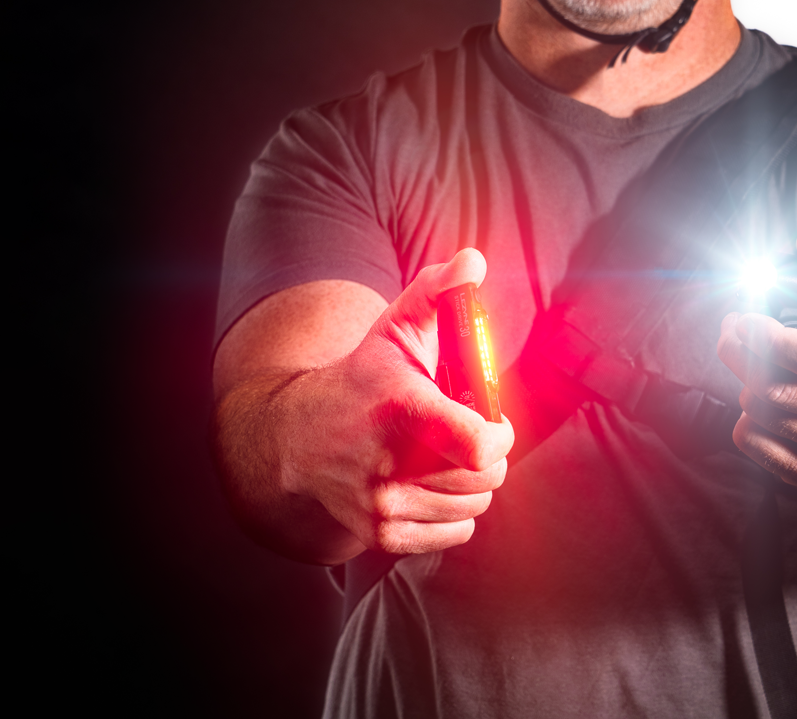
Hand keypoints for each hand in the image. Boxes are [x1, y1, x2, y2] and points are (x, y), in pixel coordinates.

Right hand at [275, 249, 515, 554]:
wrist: (297, 442)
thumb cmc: (363, 381)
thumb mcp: (394, 329)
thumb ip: (438, 291)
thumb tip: (474, 260)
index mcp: (401, 408)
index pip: (478, 445)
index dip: (499, 435)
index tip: (489, 420)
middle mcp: (388, 464)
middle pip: (486, 476)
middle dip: (487, 455)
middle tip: (466, 435)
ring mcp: (383, 505)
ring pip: (474, 505)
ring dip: (471, 482)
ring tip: (445, 458)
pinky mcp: (382, 536)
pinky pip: (456, 532)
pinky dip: (455, 512)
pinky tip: (430, 486)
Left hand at [716, 223, 796, 488]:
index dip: (769, 339)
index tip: (745, 319)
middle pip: (781, 391)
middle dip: (742, 357)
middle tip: (730, 334)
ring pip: (765, 418)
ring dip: (744, 385)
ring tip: (749, 364)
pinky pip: (760, 448)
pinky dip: (746, 424)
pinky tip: (758, 404)